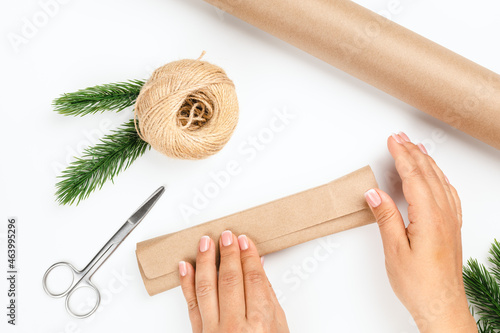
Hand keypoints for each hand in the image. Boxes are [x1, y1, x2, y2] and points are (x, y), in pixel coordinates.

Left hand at [179, 231, 289, 332]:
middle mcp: (235, 327)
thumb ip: (267, 298)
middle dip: (228, 254)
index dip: (249, 257)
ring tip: (205, 243)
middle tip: (226, 235)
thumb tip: (258, 269)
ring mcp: (213, 331)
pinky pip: (191, 305)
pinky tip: (186, 267)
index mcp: (260, 325)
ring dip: (206, 262)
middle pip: (231, 280)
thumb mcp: (279, 330)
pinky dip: (186, 283)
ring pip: (207, 288)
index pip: (253, 280)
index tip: (245, 242)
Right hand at [364, 132, 476, 332]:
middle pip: (428, 175)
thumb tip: (375, 192)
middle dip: (413, 153)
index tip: (393, 141)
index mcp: (429, 218)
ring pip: (440, 182)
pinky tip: (436, 177)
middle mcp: (444, 215)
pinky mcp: (452, 228)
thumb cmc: (419, 283)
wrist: (442, 305)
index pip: (414, 177)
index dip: (402, 156)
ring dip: (427, 162)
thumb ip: (385, 217)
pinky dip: (440, 178)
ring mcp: (450, 221)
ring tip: (416, 148)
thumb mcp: (394, 250)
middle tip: (400, 138)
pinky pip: (448, 194)